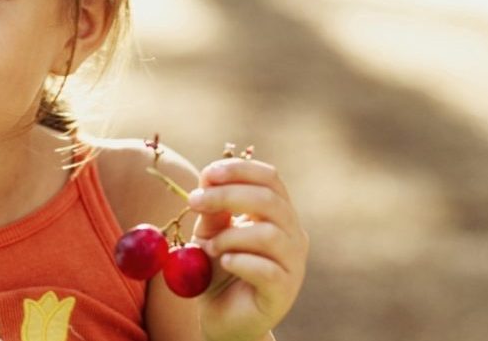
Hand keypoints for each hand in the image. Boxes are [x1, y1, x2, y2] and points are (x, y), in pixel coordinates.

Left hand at [187, 157, 307, 340]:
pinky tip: (224, 262)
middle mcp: (292, 234)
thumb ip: (213, 211)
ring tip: (210, 247)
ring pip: (269, 234)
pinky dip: (240, 261)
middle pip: (269, 200)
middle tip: (194, 201)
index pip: (269, 179)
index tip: (208, 174)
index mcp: (277, 214)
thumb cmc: (219, 270)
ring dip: (230, 235)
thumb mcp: (210, 234)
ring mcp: (293, 264)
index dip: (240, 170)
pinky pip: (267, 269)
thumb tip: (207, 180)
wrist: (222, 318)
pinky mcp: (284, 291)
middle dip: (227, 195)